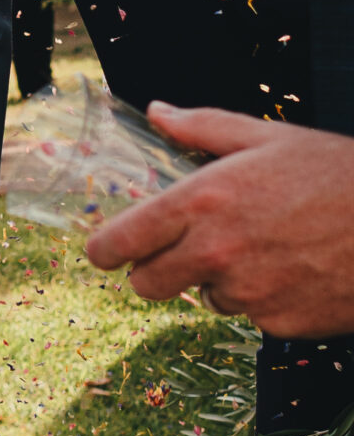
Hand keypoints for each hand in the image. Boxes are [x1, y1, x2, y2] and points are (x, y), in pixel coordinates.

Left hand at [86, 106, 353, 336]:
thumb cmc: (339, 175)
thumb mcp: (267, 137)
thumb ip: (201, 127)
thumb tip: (157, 113)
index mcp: (201, 202)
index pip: (119, 242)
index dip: (105, 250)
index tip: (105, 251)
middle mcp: (216, 251)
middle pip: (146, 284)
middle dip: (156, 270)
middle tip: (182, 253)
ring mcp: (248, 292)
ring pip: (203, 298)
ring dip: (218, 281)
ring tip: (263, 249)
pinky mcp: (280, 322)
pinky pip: (251, 316)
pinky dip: (264, 299)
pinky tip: (294, 271)